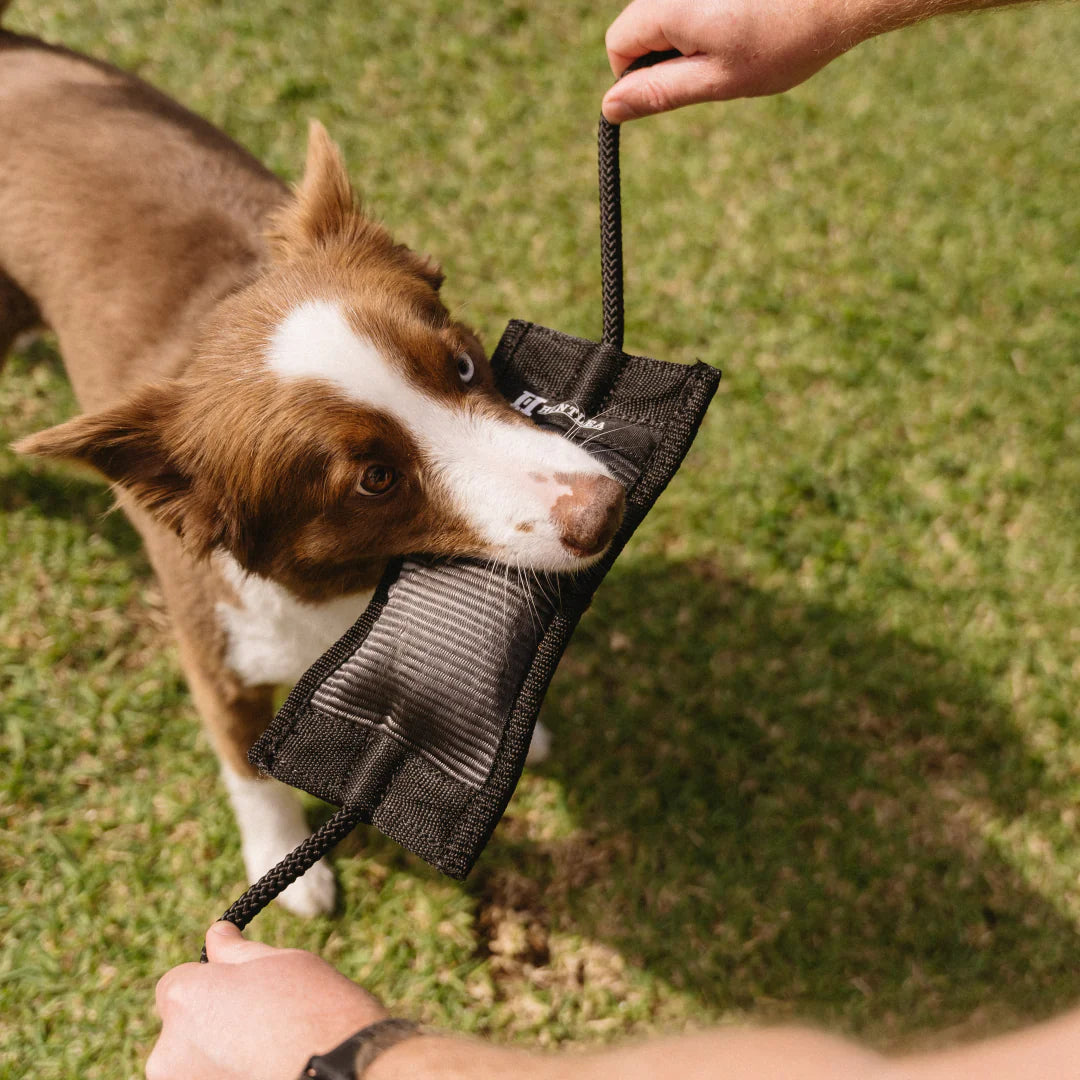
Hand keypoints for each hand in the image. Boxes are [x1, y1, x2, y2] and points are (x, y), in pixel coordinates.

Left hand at [146, 921, 387, 1079]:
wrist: (343, 1071)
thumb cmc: (314, 1009)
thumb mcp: (280, 962)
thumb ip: (235, 952)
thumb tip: (215, 935)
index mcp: (184, 999)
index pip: (177, 983)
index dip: (210, 983)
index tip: (242, 990)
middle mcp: (167, 1051)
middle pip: (181, 1028)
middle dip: (211, 1024)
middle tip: (260, 1022)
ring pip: (194, 1065)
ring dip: (218, 1058)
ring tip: (267, 1054)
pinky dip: (231, 1077)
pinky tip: (266, 1072)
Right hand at [602, 0, 865, 121]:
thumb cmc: (784, 39)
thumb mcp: (717, 80)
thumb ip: (658, 93)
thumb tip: (610, 109)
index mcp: (666, 6)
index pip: (617, 44)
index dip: (634, 76)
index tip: (674, 87)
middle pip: (641, 23)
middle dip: (666, 51)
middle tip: (716, 65)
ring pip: (669, 11)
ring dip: (691, 34)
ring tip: (740, 40)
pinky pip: (695, 0)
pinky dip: (712, 13)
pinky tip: (750, 20)